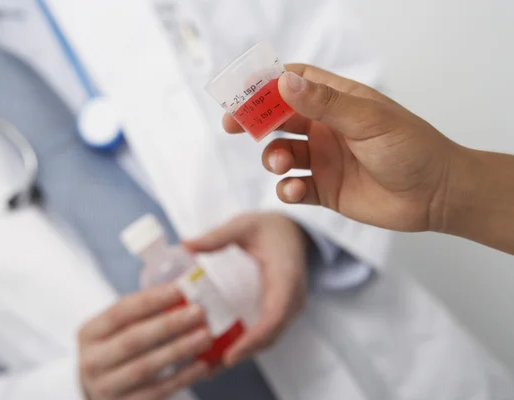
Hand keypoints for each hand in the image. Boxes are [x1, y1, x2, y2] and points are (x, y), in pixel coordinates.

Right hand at [78, 285, 211, 399]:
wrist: (102, 389)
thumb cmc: (119, 348)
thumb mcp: (120, 328)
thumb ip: (146, 312)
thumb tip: (185, 290)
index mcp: (89, 333)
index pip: (121, 311)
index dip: (151, 299)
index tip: (180, 289)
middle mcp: (91, 361)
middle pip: (133, 339)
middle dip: (169, 324)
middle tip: (199, 312)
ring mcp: (105, 388)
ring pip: (145, 367)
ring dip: (179, 350)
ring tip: (205, 336)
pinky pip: (157, 392)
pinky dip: (182, 378)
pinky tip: (202, 365)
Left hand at [184, 213, 308, 365]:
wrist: (294, 231)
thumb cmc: (270, 228)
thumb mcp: (244, 225)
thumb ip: (217, 236)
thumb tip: (186, 245)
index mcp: (286, 277)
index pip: (274, 316)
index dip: (254, 339)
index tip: (230, 354)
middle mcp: (292, 298)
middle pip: (270, 335)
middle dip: (242, 353)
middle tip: (209, 367)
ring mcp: (288, 307)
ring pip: (268, 338)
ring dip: (242, 352)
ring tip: (210, 365)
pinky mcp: (280, 310)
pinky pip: (266, 332)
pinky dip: (247, 344)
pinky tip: (221, 350)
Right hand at [223, 64, 455, 232]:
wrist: (435, 195)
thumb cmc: (410, 148)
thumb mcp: (368, 120)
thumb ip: (324, 103)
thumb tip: (284, 81)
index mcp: (338, 101)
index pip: (295, 82)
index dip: (266, 83)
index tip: (242, 91)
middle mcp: (326, 128)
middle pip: (279, 117)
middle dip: (255, 120)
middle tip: (233, 125)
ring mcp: (323, 159)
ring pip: (282, 152)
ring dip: (274, 157)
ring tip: (283, 164)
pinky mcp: (324, 189)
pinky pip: (293, 187)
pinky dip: (287, 189)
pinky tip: (296, 190)